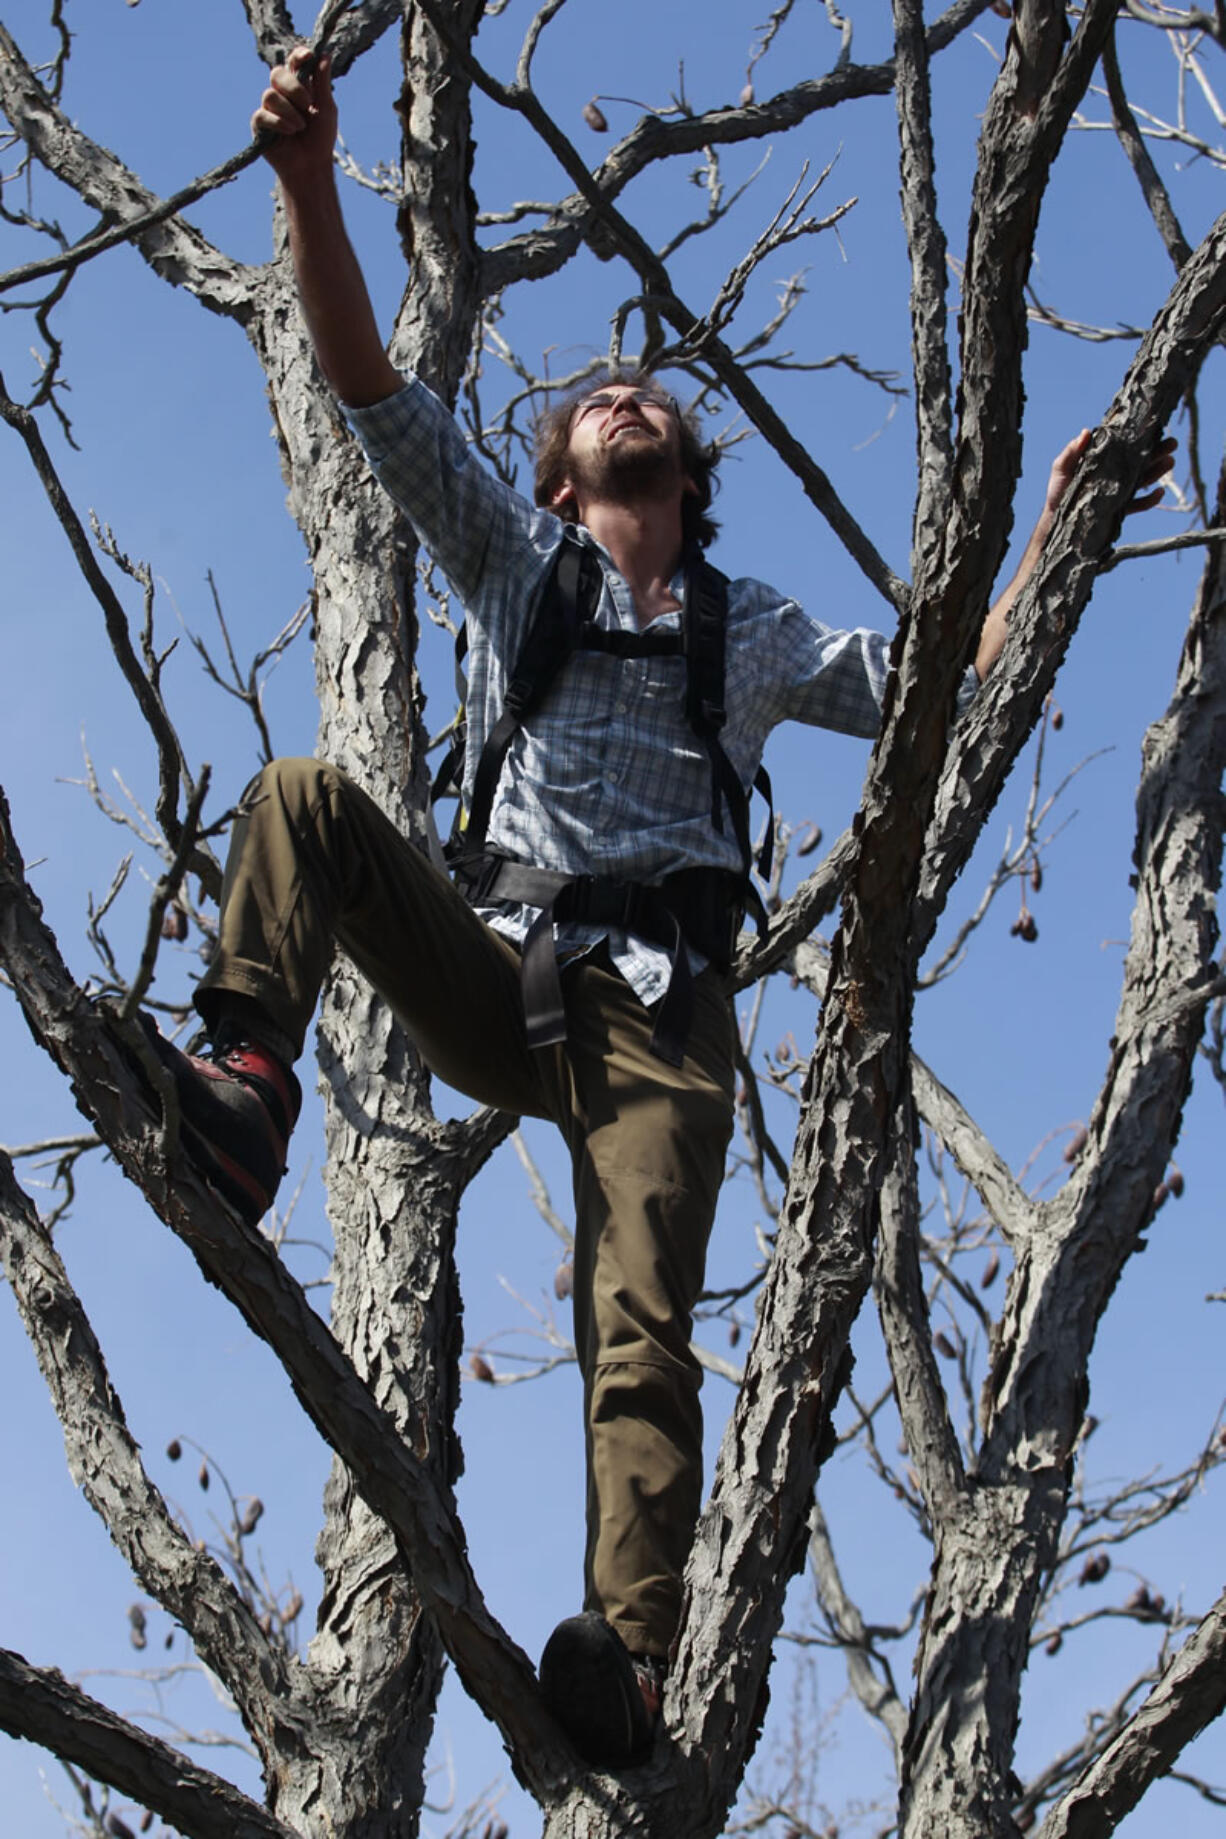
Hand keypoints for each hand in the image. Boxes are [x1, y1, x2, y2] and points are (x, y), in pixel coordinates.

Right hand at [251, 48, 337, 186]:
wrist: (311, 166)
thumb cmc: (320, 139)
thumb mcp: (327, 109)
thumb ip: (323, 83)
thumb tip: (324, 56)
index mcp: (298, 86)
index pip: (293, 63)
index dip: (298, 56)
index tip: (307, 56)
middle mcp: (281, 94)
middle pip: (277, 73)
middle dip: (294, 87)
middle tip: (308, 104)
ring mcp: (268, 108)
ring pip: (270, 94)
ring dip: (289, 111)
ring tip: (300, 127)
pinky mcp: (259, 124)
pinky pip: (263, 114)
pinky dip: (279, 123)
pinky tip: (290, 133)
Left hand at [1044, 427, 1176, 521]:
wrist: (1056, 519)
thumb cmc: (1058, 491)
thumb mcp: (1061, 469)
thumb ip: (1071, 452)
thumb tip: (1086, 431)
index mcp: (1105, 460)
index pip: (1127, 446)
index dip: (1141, 437)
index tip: (1155, 427)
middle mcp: (1116, 473)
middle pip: (1141, 460)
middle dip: (1158, 451)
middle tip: (1172, 443)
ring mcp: (1119, 491)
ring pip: (1144, 479)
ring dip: (1159, 471)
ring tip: (1169, 462)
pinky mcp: (1119, 509)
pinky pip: (1138, 504)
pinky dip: (1150, 500)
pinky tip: (1159, 492)